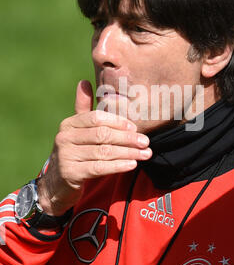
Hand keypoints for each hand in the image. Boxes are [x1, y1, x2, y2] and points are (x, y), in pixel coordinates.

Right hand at [37, 80, 151, 215]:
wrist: (57, 183)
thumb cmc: (75, 152)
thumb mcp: (77, 130)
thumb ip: (84, 108)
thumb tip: (84, 81)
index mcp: (69, 124)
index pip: (97, 118)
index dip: (117, 122)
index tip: (135, 127)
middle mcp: (65, 138)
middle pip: (102, 135)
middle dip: (127, 138)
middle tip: (145, 142)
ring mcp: (66, 156)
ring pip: (103, 152)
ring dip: (128, 153)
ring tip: (145, 154)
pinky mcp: (70, 173)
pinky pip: (99, 168)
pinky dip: (118, 166)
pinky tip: (132, 164)